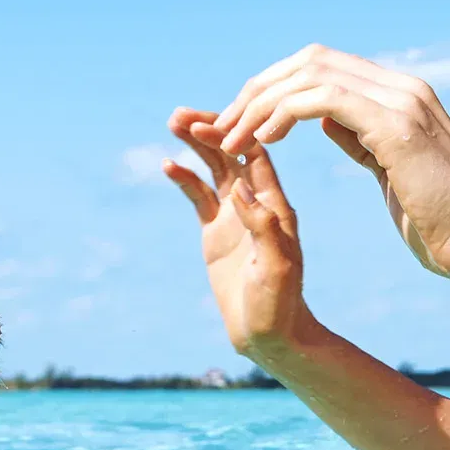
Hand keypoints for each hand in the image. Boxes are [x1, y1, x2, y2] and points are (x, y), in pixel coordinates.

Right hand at [164, 109, 315, 361]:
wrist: (270, 334)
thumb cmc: (280, 303)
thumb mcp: (276, 267)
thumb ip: (262, 226)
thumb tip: (241, 187)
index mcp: (275, 206)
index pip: (254, 157)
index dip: (233, 135)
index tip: (208, 122)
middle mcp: (255, 203)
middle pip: (231, 153)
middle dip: (208, 131)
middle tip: (180, 115)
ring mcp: (233, 215)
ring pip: (213, 168)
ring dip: (196, 145)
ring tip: (173, 122)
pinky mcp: (216, 231)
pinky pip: (198, 196)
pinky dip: (185, 178)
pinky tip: (169, 164)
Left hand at [203, 46, 449, 279]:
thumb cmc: (443, 219)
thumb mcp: (390, 169)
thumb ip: (361, 138)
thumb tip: (324, 119)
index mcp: (401, 94)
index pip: (322, 66)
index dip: (274, 88)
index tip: (241, 123)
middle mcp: (401, 87)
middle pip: (309, 59)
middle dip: (257, 89)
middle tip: (222, 125)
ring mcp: (402, 100)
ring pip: (310, 72)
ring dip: (261, 103)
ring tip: (232, 139)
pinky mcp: (396, 123)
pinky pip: (323, 98)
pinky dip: (284, 113)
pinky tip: (262, 142)